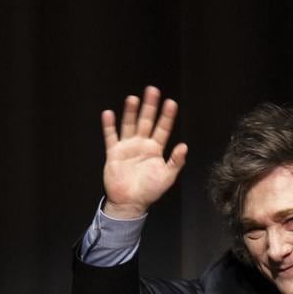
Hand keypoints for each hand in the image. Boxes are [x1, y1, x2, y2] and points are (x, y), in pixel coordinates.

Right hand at [101, 85, 187, 218]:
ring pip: (129, 125)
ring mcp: (127, 147)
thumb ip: (175, 161)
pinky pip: (111, 136)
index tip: (171, 103)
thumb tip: (184, 146)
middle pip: (146, 121)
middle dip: (150, 107)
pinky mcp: (114, 152)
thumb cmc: (149, 191)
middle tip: (153, 90)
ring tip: (133, 99)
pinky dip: (109, 126)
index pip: (163, 128)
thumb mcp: (167, 177)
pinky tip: (108, 114)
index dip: (167, 116)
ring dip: (131, 112)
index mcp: (156, 149)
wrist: (130, 203)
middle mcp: (142, 144)